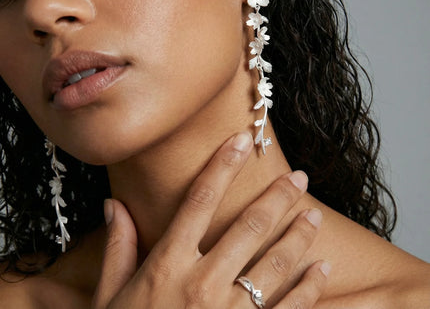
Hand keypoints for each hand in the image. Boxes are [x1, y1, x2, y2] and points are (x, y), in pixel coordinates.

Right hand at [92, 132, 329, 307]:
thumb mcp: (110, 296)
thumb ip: (117, 247)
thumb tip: (114, 204)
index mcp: (167, 265)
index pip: (199, 201)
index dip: (221, 166)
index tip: (240, 141)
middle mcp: (201, 283)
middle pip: (248, 227)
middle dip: (276, 198)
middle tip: (298, 177)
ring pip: (273, 266)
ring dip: (297, 237)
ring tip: (313, 215)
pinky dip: (308, 289)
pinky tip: (321, 269)